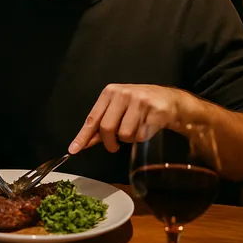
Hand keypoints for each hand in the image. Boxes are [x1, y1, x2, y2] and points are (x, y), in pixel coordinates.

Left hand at [69, 84, 186, 153]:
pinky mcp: (155, 112)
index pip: (93, 118)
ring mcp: (140, 102)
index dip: (83, 136)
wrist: (169, 100)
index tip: (74, 150)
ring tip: (135, 129)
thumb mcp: (117, 109)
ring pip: (125, 134)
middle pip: (107, 128)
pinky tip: (146, 127)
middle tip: (113, 146)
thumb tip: (84, 142)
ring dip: (128, 139)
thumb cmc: (138, 106)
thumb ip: (101, 125)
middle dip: (109, 142)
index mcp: (110, 92)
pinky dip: (141, 137)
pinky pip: (141, 136)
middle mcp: (123, 94)